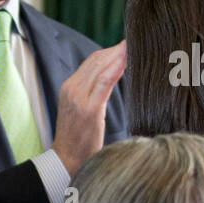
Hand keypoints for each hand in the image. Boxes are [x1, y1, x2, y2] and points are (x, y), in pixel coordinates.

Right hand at [52, 41, 126, 176]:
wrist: (66, 160)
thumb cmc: (78, 138)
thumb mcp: (81, 110)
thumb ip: (92, 94)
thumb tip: (110, 80)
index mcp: (69, 87)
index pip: (91, 61)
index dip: (110, 51)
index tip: (127, 46)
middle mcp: (72, 88)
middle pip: (96, 60)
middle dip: (117, 50)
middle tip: (137, 42)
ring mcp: (79, 98)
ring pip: (101, 67)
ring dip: (119, 55)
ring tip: (136, 47)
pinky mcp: (90, 108)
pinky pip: (105, 81)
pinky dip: (117, 67)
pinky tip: (128, 59)